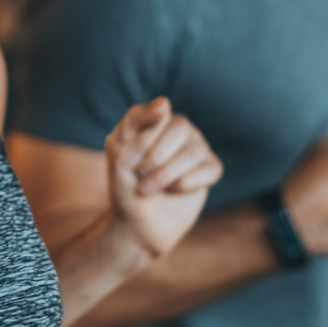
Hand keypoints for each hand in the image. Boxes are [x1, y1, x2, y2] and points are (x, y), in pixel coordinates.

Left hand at [106, 97, 222, 256]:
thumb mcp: (117, 153)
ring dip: (165, 175)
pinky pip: (210, 169)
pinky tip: (173, 190)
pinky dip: (186, 183)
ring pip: (193, 151)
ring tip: (149, 189)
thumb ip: (135, 122)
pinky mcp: (210, 169)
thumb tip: (165, 103)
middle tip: (140, 175)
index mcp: (153, 119)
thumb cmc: (124, 186)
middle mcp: (177, 128)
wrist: (136, 223)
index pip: (157, 111)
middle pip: (180, 126)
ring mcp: (196, 147)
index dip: (144, 137)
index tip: (130, 159)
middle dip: (156, 156)